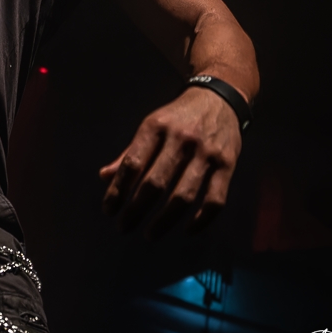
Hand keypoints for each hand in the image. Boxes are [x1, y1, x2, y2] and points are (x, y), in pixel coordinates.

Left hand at [100, 86, 241, 237]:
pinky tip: (188, 230)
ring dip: (164, 220)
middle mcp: (180, 139)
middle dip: (136, 210)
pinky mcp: (227, 164)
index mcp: (156, 128)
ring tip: (149, 234)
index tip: (109, 210)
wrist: (219, 98)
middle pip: (155, 183)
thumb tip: (104, 177)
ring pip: (183, 195)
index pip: (132, 164)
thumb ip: (130, 153)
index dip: (117, 190)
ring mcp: (205, 153)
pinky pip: (215, 199)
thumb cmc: (178, 118)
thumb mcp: (151, 126)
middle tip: (124, 227)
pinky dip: (201, 220)